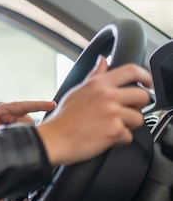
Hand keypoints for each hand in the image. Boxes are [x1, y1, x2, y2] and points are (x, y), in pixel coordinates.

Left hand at [0, 100, 55, 140]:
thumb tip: (11, 132)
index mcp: (1, 109)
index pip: (23, 106)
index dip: (39, 105)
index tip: (52, 104)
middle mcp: (9, 113)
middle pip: (28, 121)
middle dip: (27, 131)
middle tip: (15, 138)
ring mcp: (14, 120)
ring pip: (29, 129)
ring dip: (23, 136)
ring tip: (10, 141)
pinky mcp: (17, 127)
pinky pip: (27, 133)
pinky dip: (24, 138)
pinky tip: (16, 142)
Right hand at [37, 57, 151, 165]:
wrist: (54, 139)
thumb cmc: (64, 118)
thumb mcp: (78, 90)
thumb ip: (95, 76)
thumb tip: (103, 61)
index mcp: (99, 84)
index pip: (132, 70)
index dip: (145, 76)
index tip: (147, 83)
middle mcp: (107, 96)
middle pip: (142, 96)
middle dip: (137, 106)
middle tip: (124, 112)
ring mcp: (112, 113)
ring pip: (138, 118)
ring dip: (128, 125)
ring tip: (109, 126)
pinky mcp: (115, 131)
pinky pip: (129, 136)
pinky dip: (118, 140)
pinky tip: (104, 137)